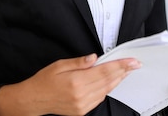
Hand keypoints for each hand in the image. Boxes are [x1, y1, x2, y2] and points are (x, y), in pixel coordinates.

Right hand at [0, 54, 140, 115]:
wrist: (33, 100)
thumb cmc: (44, 81)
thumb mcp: (59, 65)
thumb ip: (79, 62)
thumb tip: (95, 58)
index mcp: (76, 81)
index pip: (105, 71)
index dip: (121, 65)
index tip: (132, 61)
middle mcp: (81, 95)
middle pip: (108, 81)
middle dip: (123, 71)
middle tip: (135, 64)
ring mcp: (82, 105)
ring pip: (106, 91)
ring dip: (117, 80)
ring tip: (125, 71)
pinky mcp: (82, 111)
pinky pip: (99, 98)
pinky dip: (107, 89)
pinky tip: (110, 82)